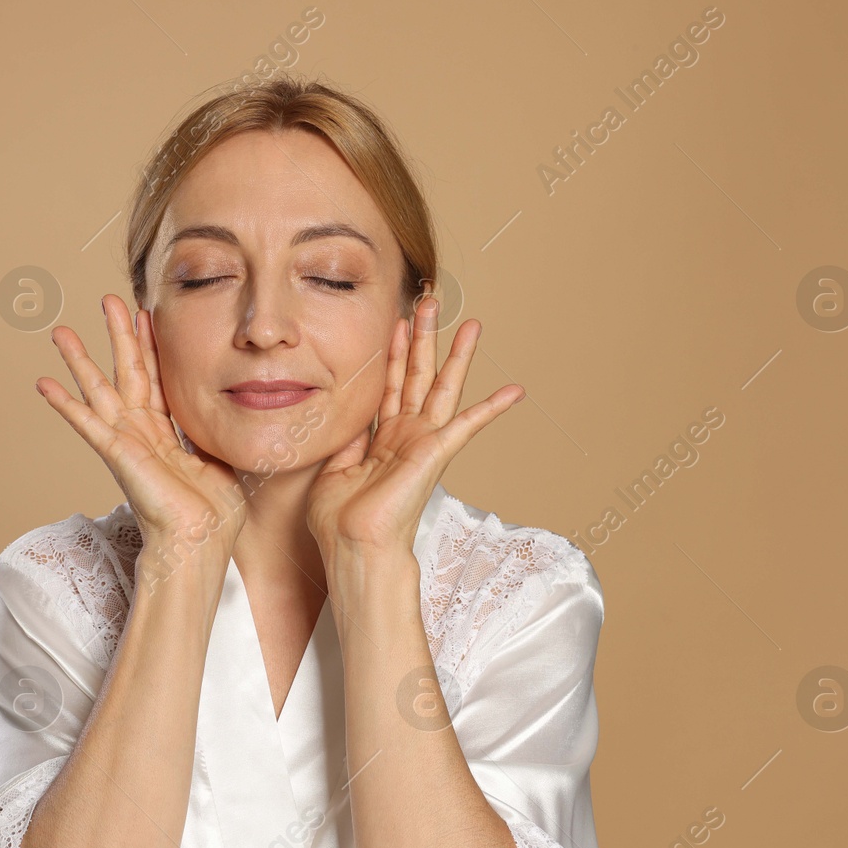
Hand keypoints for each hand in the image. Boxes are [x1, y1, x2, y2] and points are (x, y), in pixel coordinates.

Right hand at [35, 294, 248, 554]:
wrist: (201, 544)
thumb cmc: (213, 516)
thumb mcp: (221, 461)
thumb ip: (212, 435)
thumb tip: (230, 414)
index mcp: (166, 435)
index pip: (156, 379)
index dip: (151, 345)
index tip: (145, 313)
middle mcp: (141, 434)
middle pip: (127, 373)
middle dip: (118, 335)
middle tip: (108, 299)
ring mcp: (126, 443)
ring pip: (100, 391)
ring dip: (80, 360)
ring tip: (60, 331)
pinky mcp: (117, 454)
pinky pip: (87, 423)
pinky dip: (65, 403)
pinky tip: (43, 383)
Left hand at [306, 296, 525, 556]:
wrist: (353, 545)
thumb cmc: (339, 520)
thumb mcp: (333, 469)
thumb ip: (346, 441)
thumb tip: (349, 418)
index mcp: (382, 440)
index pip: (389, 385)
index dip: (392, 353)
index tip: (396, 321)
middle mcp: (406, 436)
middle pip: (417, 375)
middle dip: (424, 337)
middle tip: (431, 301)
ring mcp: (423, 443)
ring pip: (442, 387)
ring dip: (457, 354)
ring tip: (472, 322)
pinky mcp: (436, 453)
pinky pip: (468, 424)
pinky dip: (492, 407)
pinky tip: (514, 390)